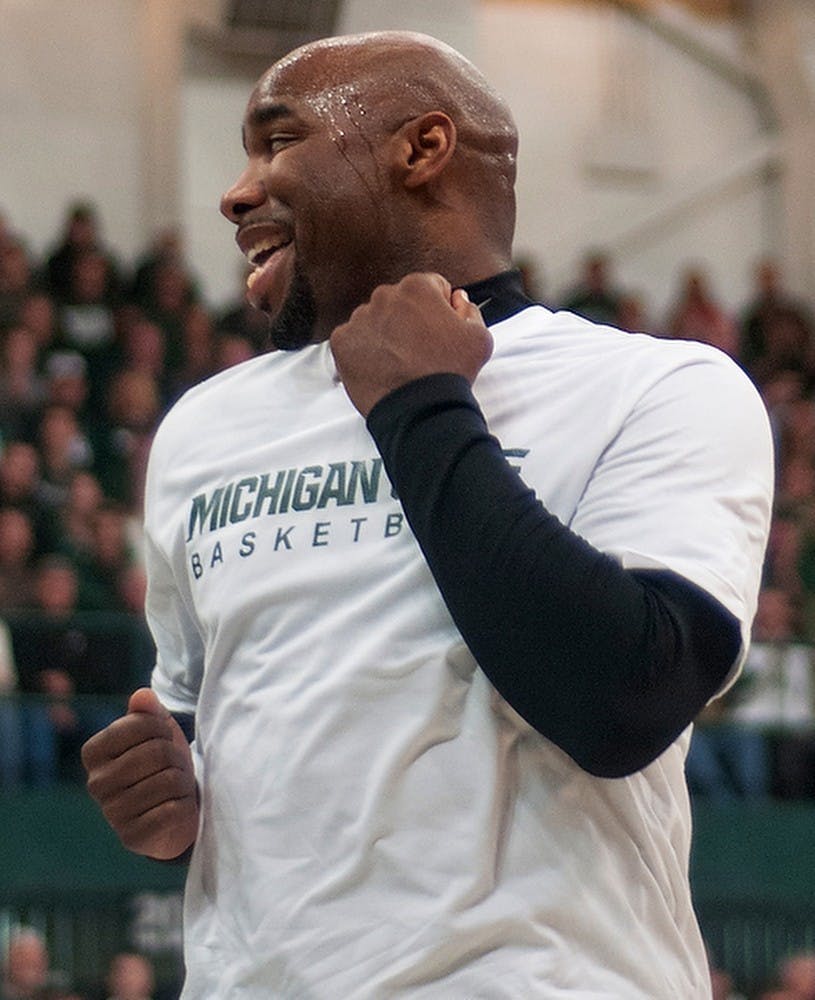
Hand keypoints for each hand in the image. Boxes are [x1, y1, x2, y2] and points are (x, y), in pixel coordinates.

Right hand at [81, 688, 198, 860]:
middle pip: (157, 752)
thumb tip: (142, 696)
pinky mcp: (132, 837)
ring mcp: (112, 813)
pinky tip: (175, 808)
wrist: (173, 809)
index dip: (164, 729)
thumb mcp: (157, 731)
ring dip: (183, 782)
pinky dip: (183, 806)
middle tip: (174, 767)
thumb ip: (148, 711)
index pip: (141, 723)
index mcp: (93, 752)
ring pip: (169, 781)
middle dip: (176, 757)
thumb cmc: (162, 763)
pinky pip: (172, 811)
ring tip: (175, 787)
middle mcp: (96, 783)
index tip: (163, 740)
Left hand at [330, 272, 492, 416]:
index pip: (430, 287)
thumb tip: (457, 300)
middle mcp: (384, 296)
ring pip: (374, 320)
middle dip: (409, 320)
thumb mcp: (479, 338)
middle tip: (420, 350)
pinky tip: (381, 367)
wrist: (420, 410)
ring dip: (386, 334)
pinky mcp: (342, 342)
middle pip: (399, 302)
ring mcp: (360, 319)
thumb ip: (470, 310)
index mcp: (417, 287)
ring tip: (400, 362)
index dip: (439, 309)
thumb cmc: (449, 374)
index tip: (439, 330)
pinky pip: (353, 340)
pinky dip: (364, 352)